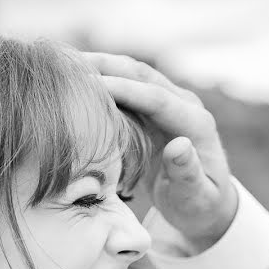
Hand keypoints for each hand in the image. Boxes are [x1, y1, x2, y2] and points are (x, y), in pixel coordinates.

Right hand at [83, 52, 237, 250]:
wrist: (206, 204)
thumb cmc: (199, 205)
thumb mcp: (195, 197)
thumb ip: (187, 173)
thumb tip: (179, 145)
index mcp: (196, 124)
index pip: (157, 98)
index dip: (124, 89)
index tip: (89, 84)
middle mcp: (185, 105)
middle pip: (142, 75)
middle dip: (106, 66)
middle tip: (65, 63)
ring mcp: (169, 103)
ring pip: (132, 74)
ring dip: (101, 66)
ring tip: (63, 63)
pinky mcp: (154, 109)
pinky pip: (127, 86)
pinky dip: (103, 79)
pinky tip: (75, 79)